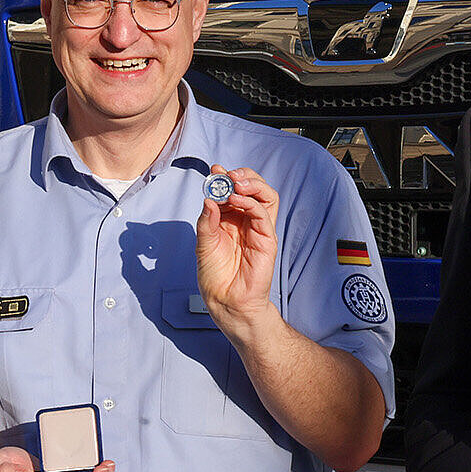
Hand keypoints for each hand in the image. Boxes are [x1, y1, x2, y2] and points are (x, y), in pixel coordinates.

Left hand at [194, 167, 277, 327]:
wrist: (226, 301)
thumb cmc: (215, 276)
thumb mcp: (203, 244)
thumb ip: (207, 222)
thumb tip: (208, 199)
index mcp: (231, 219)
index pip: (234, 190)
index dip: (225, 178)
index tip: (214, 170)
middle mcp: (246, 221)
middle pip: (254, 188)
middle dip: (242, 175)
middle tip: (227, 174)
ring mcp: (258, 229)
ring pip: (266, 196)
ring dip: (252, 184)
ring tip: (235, 183)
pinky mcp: (267, 239)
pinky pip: (263, 214)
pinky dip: (251, 202)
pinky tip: (236, 200)